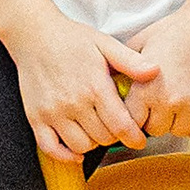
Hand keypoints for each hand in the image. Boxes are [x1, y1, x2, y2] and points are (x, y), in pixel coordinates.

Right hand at [6, 8, 152, 162]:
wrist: (34, 35)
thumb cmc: (72, 39)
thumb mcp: (106, 44)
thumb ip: (131, 61)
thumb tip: (156, 71)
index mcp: (95, 86)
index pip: (120, 125)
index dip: (134, 137)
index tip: (139, 140)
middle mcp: (74, 103)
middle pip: (103, 138)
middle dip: (115, 137)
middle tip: (117, 129)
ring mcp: (53, 112)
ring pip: (80, 146)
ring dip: (93, 144)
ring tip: (97, 132)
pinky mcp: (36, 117)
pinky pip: (50, 148)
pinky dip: (65, 155)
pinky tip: (76, 150)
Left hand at [118, 1, 189, 141]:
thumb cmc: (175, 30)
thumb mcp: (139, 44)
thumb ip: (122, 66)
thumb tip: (108, 82)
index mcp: (145, 88)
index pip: (131, 122)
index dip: (135, 117)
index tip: (141, 111)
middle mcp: (167, 100)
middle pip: (155, 130)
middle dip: (157, 118)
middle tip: (162, 104)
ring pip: (178, 132)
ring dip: (178, 122)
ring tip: (179, 104)